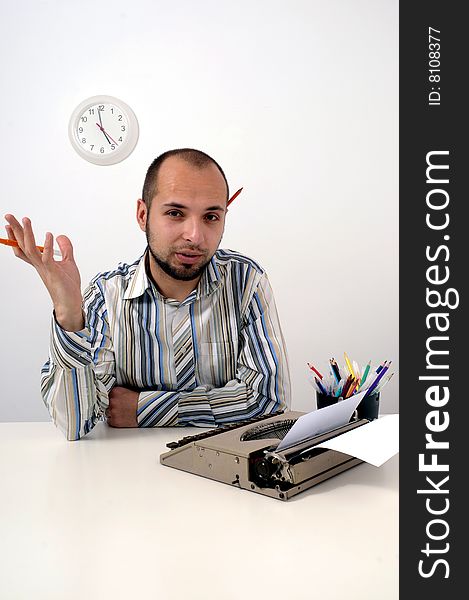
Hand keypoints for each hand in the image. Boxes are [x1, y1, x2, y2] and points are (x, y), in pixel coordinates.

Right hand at [4, 214, 83, 330]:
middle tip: (8, 216)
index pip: (24, 247)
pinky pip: (48, 258)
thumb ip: (65, 249)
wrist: (70, 302)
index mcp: (40, 262)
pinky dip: (48, 246)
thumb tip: (60, 235)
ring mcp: (45, 268)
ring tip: (25, 220)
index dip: (16, 237)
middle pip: (23, 245)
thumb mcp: (68, 263)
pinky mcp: (53, 272)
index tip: (9, 225)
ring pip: (31, 249)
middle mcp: (39, 265)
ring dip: (27, 234)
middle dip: (15, 230)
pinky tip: (49, 235)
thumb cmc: (67, 286)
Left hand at [106, 386, 138, 427]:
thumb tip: (114, 396)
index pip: (107, 394)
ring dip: (113, 413)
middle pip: (106, 404)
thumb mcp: (130, 391)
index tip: (115, 400)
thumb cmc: (141, 401)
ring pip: (107, 413)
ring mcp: (113, 411)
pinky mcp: (114, 421)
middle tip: (121, 407)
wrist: (147, 410)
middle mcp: (113, 401)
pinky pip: (109, 421)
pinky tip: (122, 418)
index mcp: (116, 391)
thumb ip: (119, 393)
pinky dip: (114, 421)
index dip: (112, 398)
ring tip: (122, 413)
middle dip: (112, 406)